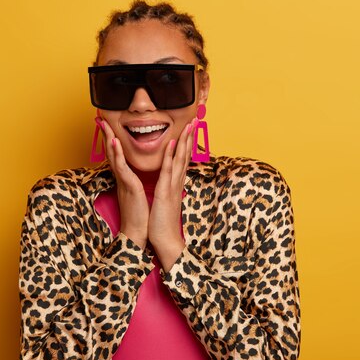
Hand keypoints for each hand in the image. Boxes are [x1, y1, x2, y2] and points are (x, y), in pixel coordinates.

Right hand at [97, 117, 148, 248]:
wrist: (138, 232)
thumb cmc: (140, 215)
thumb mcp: (138, 193)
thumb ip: (135, 182)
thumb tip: (135, 176)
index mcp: (126, 178)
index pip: (118, 155)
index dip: (112, 140)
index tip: (109, 126)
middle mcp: (122, 178)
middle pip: (112, 152)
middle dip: (106, 134)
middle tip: (100, 119)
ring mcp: (124, 181)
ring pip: (114, 156)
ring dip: (108, 138)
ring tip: (104, 123)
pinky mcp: (128, 186)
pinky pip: (121, 167)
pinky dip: (117, 153)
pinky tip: (114, 141)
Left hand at [148, 121, 194, 270]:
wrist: (166, 240)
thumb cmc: (164, 223)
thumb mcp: (166, 202)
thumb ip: (169, 190)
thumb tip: (171, 183)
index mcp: (176, 184)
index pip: (183, 159)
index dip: (187, 143)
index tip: (190, 129)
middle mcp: (177, 182)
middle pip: (186, 155)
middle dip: (190, 136)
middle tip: (196, 119)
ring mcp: (173, 185)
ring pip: (180, 158)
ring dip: (185, 140)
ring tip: (189, 124)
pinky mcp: (165, 191)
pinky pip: (169, 170)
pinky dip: (172, 155)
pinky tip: (173, 142)